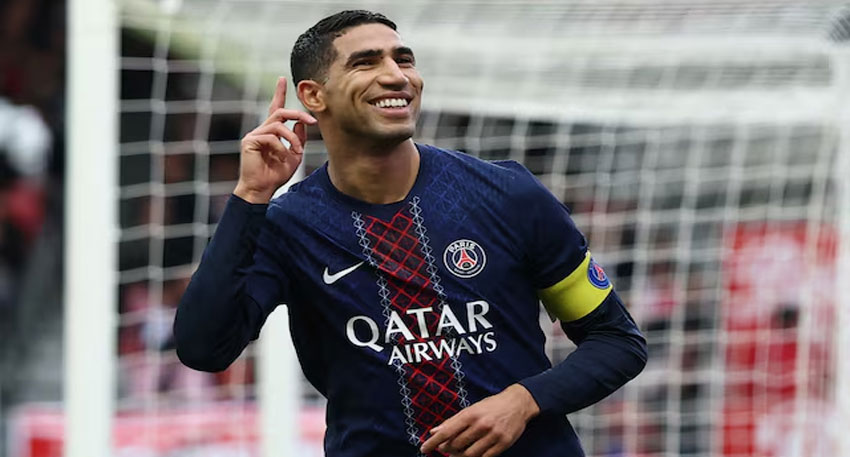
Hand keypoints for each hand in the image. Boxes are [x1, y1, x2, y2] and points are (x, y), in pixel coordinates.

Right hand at [234, 76, 317, 202]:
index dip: (279, 93)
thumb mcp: (294, 155)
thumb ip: (298, 139)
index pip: (275, 109)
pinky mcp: (250, 141)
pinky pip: (271, 136)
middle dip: (298, 114)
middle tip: (312, 120)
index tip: (283, 79)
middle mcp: (261, 130)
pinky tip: (281, 157)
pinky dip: (281, 147)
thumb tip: (301, 123)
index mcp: (271, 132)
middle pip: (280, 112)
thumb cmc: (276, 175)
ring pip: (278, 124)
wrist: (262, 190)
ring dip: (292, 137)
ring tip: (296, 151)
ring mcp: (254, 135)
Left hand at [420, 384, 539, 456]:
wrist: (517, 404)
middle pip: (456, 445)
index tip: (423, 449)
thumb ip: (452, 421)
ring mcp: (493, 435)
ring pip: (469, 454)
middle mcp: (481, 425)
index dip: (433, 442)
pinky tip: (472, 454)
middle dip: (447, 449)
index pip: (447, 431)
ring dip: (459, 456)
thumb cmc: (490, 406)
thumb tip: (433, 432)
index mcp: (471, 414)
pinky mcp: (503, 444)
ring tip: (456, 453)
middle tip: (445, 448)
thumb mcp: (471, 409)